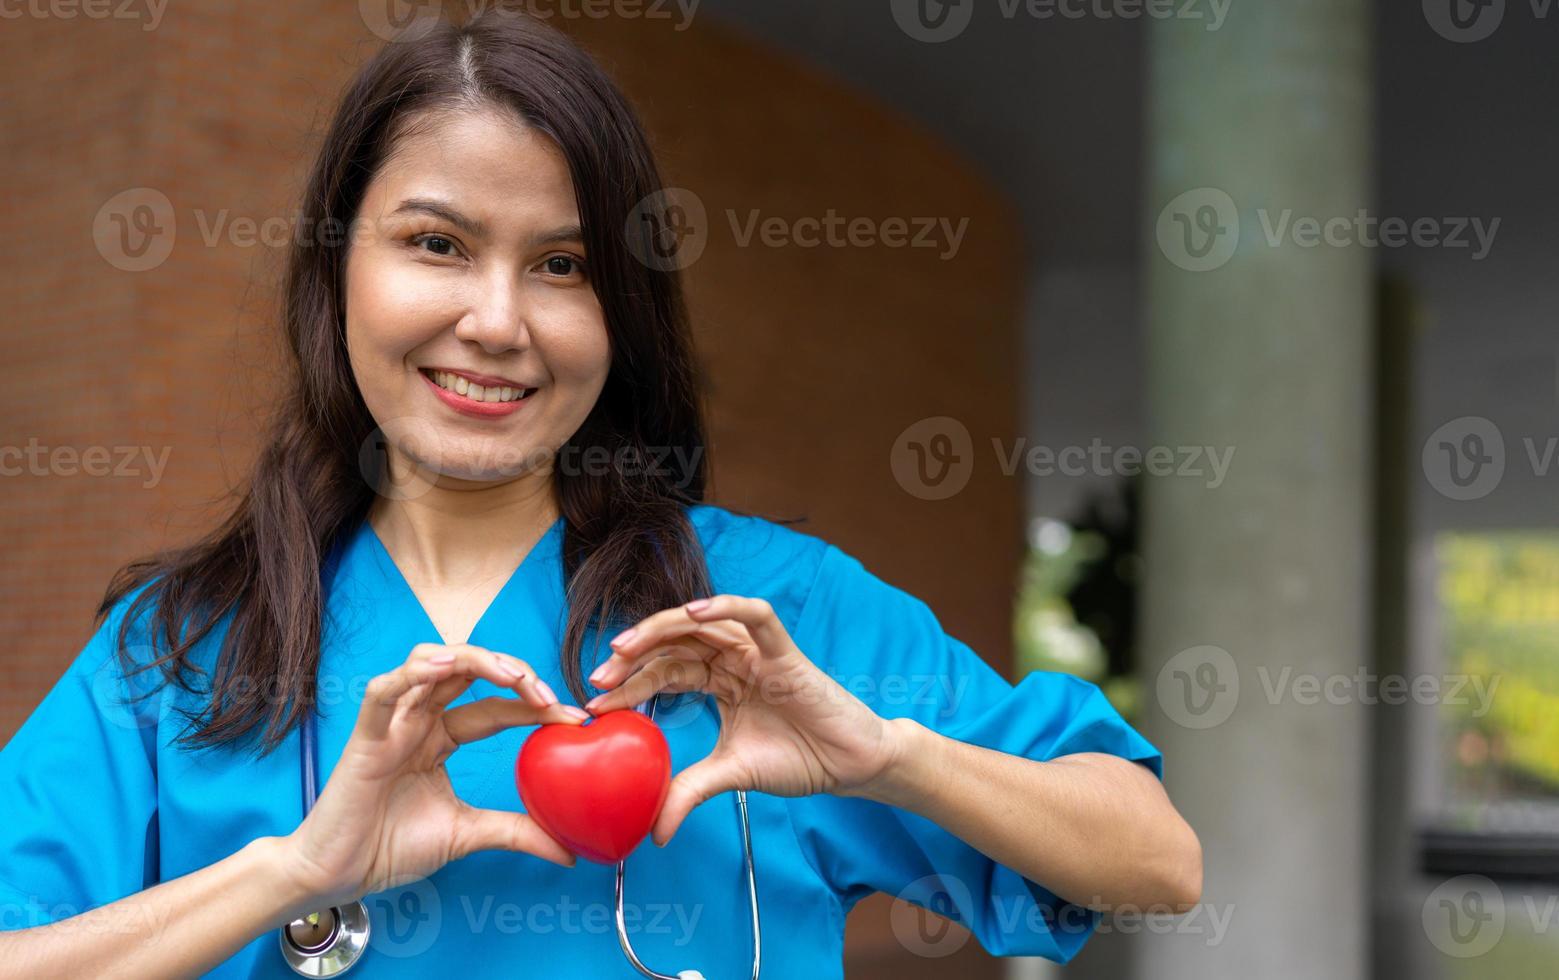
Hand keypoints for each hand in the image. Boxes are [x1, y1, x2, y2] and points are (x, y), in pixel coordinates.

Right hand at [282, 643, 589, 908]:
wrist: (339, 875)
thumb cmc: (391, 848)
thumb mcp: (469, 834)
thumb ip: (516, 832)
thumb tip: (569, 851)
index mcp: (442, 737)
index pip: (497, 708)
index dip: (536, 707)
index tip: (576, 718)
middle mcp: (419, 720)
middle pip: (470, 671)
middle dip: (514, 674)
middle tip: (548, 697)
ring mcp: (392, 723)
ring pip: (431, 662)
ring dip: (475, 659)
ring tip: (511, 676)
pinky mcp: (365, 736)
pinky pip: (384, 690)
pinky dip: (414, 672)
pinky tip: (446, 666)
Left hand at [584, 595, 905, 845]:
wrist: (850, 765)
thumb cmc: (799, 759)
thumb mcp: (731, 776)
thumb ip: (690, 791)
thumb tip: (654, 833)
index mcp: (721, 681)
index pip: (665, 671)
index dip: (629, 683)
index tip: (594, 703)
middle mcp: (735, 659)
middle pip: (675, 643)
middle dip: (633, 656)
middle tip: (598, 677)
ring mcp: (759, 652)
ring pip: (704, 622)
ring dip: (661, 628)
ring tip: (625, 647)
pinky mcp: (785, 652)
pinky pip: (757, 616)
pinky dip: (726, 605)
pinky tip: (692, 612)